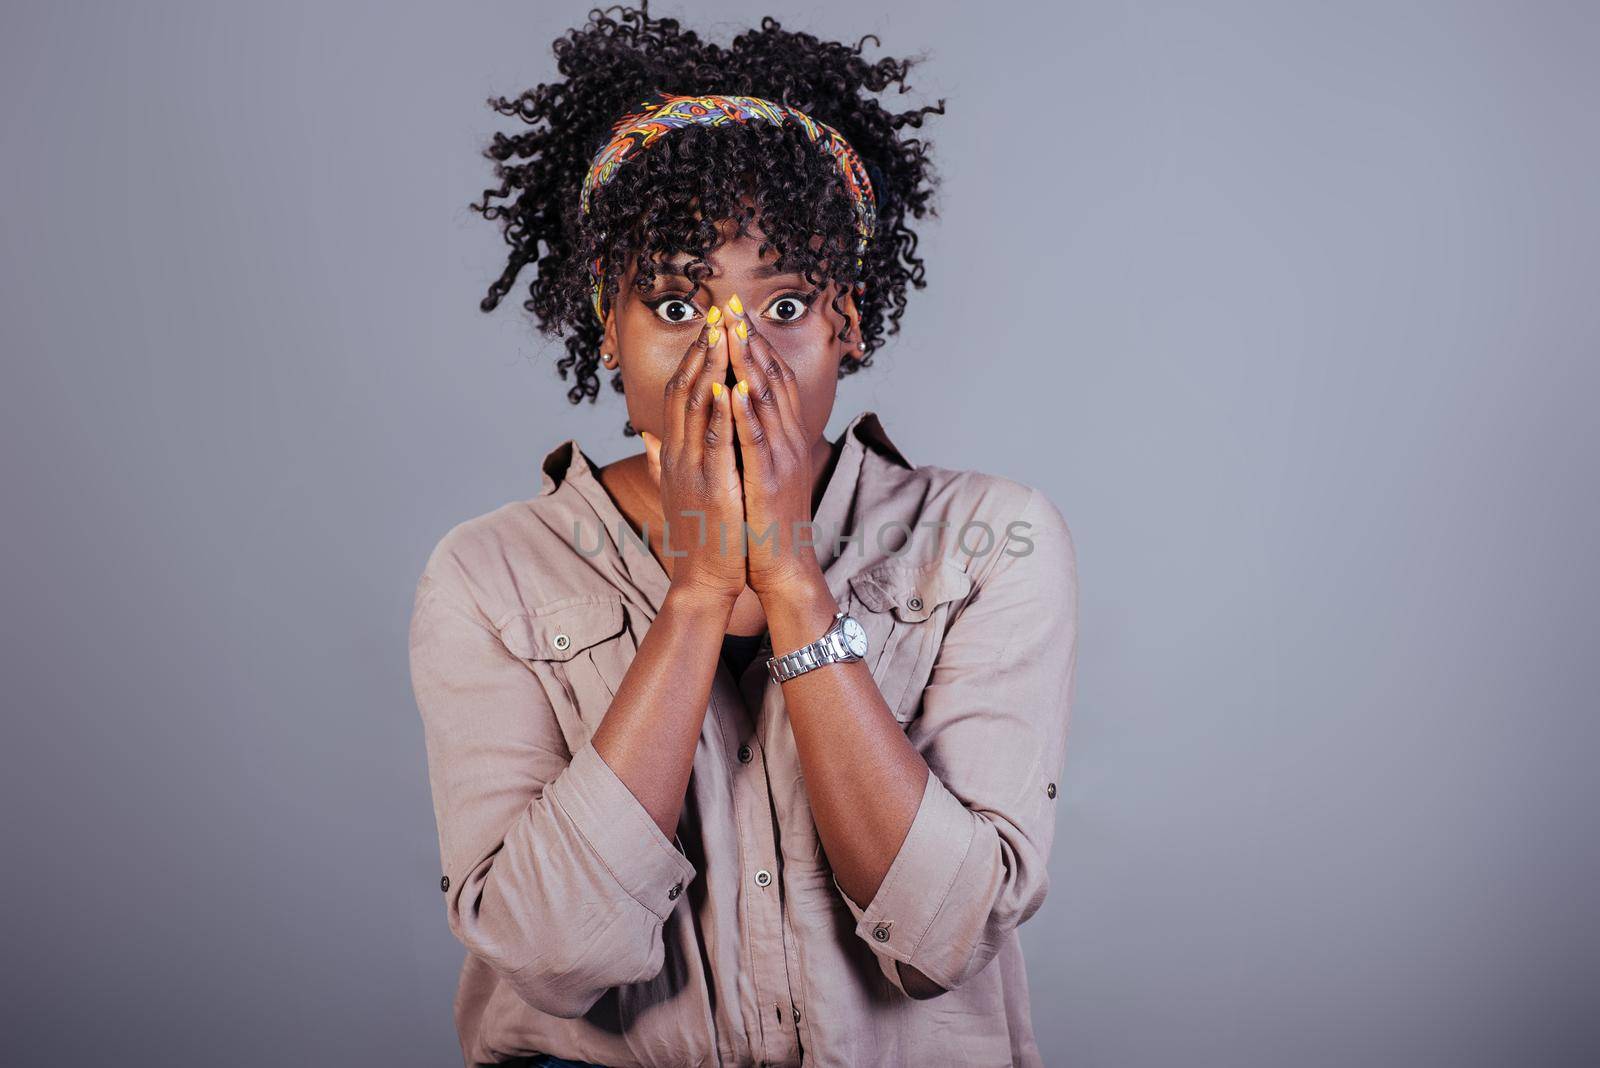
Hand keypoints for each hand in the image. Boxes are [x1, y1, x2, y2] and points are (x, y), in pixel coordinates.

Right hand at [639, 319, 745, 606]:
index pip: (679, 394)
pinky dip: (721, 413)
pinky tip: (730, 386)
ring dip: (710, 369)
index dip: (692, 357)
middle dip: (701, 350)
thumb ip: (660, 459)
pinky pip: (716, 444)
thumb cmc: (698, 535)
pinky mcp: (713, 489)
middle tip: (716, 313)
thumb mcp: (677, 489)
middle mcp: (679, 456)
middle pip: (684, 391)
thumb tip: (647, 434)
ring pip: (698, 409)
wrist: (702, 580)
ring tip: (723, 334)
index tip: (708, 326)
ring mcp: (694, 471)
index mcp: (675, 454)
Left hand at [724, 296, 825, 598]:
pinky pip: (758, 440)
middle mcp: (789, 442)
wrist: (783, 568)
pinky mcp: (771, 481)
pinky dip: (747, 412)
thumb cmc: (764, 525)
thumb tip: (731, 419)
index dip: (756, 346)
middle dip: (753, 341)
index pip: (773, 381)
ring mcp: (782, 460)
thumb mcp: (756, 476)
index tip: (736, 316)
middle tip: (734, 307)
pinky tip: (736, 387)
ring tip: (734, 331)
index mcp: (783, 439)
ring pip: (768, 402)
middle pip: (774, 380)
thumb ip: (746, 444)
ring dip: (751, 364)